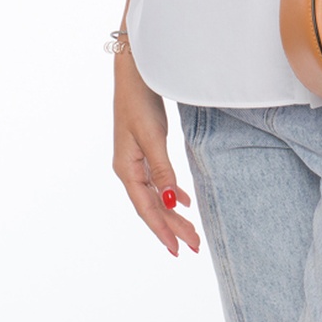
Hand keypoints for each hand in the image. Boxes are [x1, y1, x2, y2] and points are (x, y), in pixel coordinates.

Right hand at [113, 51, 199, 256]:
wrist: (135, 72)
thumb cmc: (140, 102)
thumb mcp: (153, 137)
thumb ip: (162, 171)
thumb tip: (171, 204)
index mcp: (126, 169)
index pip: (146, 208)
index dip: (162, 230)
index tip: (178, 250)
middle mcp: (128, 168)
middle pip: (152, 205)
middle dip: (172, 226)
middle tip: (195, 246)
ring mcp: (135, 159)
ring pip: (155, 195)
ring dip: (172, 213)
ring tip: (190, 232)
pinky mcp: (144, 148)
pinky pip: (157, 180)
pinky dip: (171, 192)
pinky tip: (182, 201)